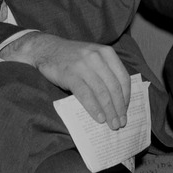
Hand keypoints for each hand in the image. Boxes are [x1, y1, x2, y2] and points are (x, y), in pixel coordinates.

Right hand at [0, 32, 131, 129]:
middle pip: (113, 87)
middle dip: (119, 107)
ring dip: (108, 111)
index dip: (126, 96)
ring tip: (111, 124)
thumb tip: (118, 99)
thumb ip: (106, 70)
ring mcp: (83, 65)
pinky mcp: (70, 74)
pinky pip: (86, 94)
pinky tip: (98, 118)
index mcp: (107, 53)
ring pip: (101, 92)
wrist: (46, 48)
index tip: (126, 110)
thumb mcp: (93, 56)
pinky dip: (94, 108)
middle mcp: (97, 57)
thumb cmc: (73, 57)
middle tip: (120, 123)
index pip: (123, 77)